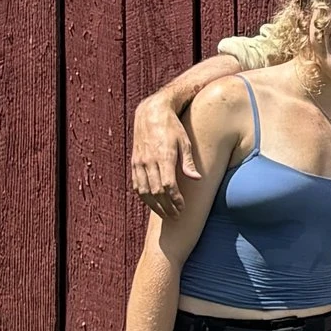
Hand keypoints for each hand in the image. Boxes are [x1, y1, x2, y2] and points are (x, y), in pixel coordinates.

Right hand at [131, 90, 201, 213]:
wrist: (151, 113)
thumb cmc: (172, 127)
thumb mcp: (185, 141)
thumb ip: (189, 162)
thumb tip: (196, 179)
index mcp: (164, 156)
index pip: (168, 185)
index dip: (175, 200)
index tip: (182, 208)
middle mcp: (149, 161)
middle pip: (156, 192)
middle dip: (166, 207)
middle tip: (176, 216)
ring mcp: (139, 162)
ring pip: (144, 191)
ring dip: (154, 206)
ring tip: (165, 214)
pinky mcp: (134, 162)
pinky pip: (136, 184)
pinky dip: (143, 196)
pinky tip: (152, 202)